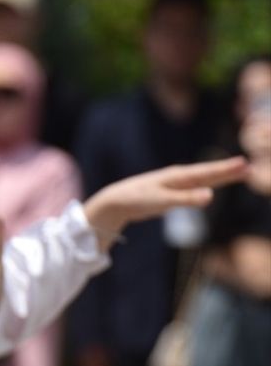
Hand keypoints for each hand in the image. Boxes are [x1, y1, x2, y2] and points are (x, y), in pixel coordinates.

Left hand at [83, 157, 248, 250]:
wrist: (117, 200)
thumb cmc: (138, 200)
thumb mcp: (163, 201)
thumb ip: (187, 199)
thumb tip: (211, 195)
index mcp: (178, 176)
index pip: (208, 172)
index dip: (226, 169)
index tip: (245, 164)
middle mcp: (178, 177)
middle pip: (208, 173)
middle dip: (228, 170)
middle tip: (249, 167)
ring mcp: (174, 183)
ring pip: (202, 178)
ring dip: (220, 176)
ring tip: (239, 173)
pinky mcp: (170, 191)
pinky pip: (194, 186)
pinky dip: (207, 184)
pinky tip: (212, 186)